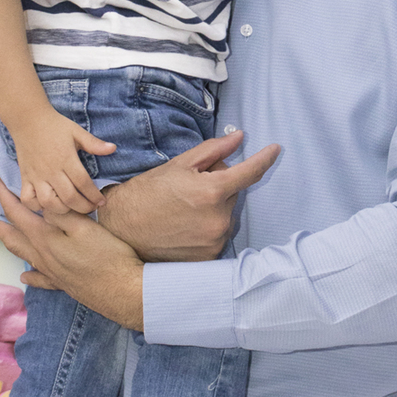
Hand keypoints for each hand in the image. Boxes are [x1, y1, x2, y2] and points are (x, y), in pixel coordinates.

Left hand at [0, 178, 145, 326]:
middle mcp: (43, 256)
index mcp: (46, 238)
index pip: (18, 213)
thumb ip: (59, 213)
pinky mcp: (62, 283)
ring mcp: (51, 272)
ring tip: (3, 235)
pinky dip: (30, 275)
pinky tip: (26, 275)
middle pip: (14, 237)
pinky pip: (39, 278)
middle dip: (1, 221)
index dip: (5, 197)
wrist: (122, 290)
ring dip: (10, 242)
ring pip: (23, 255)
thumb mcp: (84, 226)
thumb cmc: (107, 255)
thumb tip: (40, 202)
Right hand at [12, 105, 115, 215]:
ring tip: (71, 207)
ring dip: (61, 210)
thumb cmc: (55, 126)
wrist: (28, 119)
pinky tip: (47, 204)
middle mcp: (51, 170)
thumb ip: (94, 143)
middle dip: (83, 207)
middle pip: (69, 198)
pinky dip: (37, 206)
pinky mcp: (24, 178)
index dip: (94, 196)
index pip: (83, 183)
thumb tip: (113, 148)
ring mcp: (36, 176)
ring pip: (48, 203)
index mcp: (66, 159)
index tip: (102, 202)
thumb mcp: (76, 132)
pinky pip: (28, 199)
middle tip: (91, 208)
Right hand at [97, 131, 279, 260]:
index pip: (250, 172)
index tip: (275, 150)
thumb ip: (213, 151)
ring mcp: (215, 241)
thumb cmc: (147, 193)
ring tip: (183, 210)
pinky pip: (218, 235)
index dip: (265, 158)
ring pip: (226, 215)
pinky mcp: (209, 257)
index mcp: (212, 192)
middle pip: (233, 194)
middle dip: (218, 187)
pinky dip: (208, 227)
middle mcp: (218, 219)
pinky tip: (184, 226)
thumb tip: (239, 139)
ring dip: (213, 209)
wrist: (121, 228)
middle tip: (190, 188)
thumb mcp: (178, 165)